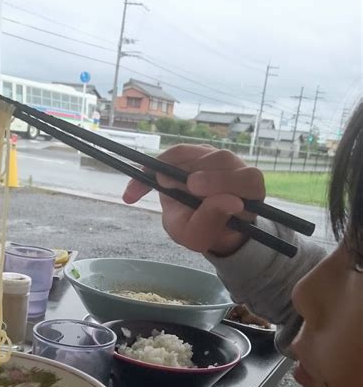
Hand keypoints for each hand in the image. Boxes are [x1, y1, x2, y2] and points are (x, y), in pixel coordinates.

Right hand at [123, 144, 264, 255]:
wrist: (195, 224)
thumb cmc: (205, 231)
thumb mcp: (202, 235)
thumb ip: (213, 220)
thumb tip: (232, 201)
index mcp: (249, 191)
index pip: (248, 179)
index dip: (224, 181)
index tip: (196, 189)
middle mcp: (237, 169)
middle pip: (223, 160)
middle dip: (197, 174)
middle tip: (176, 187)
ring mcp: (216, 157)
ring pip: (199, 153)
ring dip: (176, 169)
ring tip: (164, 188)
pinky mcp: (197, 152)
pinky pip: (177, 153)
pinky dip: (155, 167)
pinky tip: (137, 192)